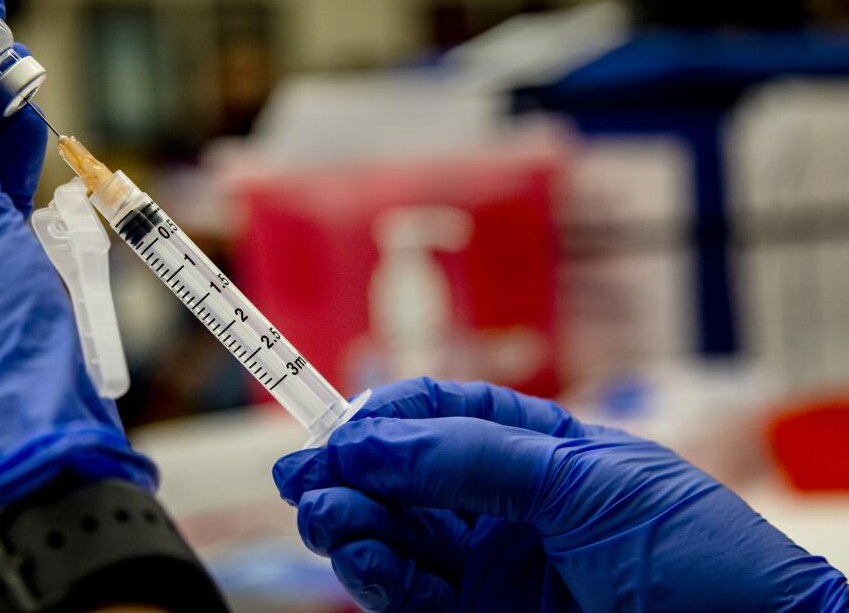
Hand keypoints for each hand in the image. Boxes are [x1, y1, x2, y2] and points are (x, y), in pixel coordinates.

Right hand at [274, 378, 847, 611]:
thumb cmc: (702, 554)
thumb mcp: (588, 482)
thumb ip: (474, 459)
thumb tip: (374, 438)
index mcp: (539, 448)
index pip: (440, 417)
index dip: (383, 416)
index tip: (337, 426)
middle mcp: (508, 505)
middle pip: (404, 479)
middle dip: (352, 472)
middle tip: (308, 477)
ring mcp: (495, 566)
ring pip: (398, 537)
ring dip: (354, 522)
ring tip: (328, 516)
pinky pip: (412, 594)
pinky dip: (377, 575)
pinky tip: (361, 556)